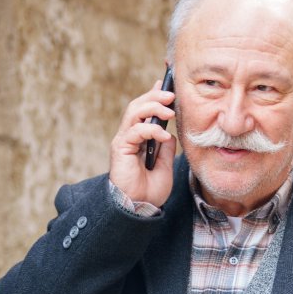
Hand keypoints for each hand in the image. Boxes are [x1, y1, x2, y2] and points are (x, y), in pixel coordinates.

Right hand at [109, 80, 176, 207]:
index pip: (144, 110)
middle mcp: (128, 136)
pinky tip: (164, 136)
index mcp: (138, 139)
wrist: (140, 208)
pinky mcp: (120, 148)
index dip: (154, 95)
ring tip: (170, 110)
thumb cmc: (150, 191)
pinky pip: (135, 131)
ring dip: (153, 107)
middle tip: (172, 94)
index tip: (167, 84)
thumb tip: (170, 132)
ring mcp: (123, 141)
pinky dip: (151, 130)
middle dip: (155, 96)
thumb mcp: (165, 165)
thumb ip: (166, 147)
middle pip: (138, 105)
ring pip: (134, 112)